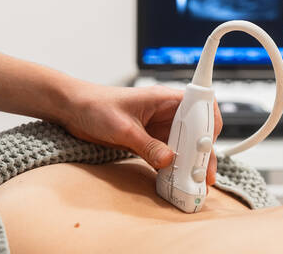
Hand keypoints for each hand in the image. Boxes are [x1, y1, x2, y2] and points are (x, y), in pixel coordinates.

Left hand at [62, 83, 222, 185]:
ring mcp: (159, 128)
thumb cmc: (96, 105)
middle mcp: (166, 113)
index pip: (200, 107)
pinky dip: (173, 169)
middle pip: (196, 131)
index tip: (205, 146)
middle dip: (202, 152)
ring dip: (189, 164)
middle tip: (203, 174)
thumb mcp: (123, 127)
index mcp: (164, 99)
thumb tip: (168, 160)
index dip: (208, 126)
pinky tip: (175, 182)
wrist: (74, 110)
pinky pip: (168, 156)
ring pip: (184, 146)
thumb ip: (147, 144)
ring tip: (194, 183)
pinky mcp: (150, 141)